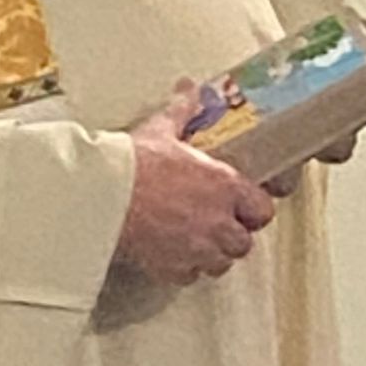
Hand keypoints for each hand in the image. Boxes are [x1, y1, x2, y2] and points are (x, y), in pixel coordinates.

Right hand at [116, 89, 274, 286]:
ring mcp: (199, 248)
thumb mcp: (161, 131)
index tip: (242, 207)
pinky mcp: (175, 268)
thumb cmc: (134, 164)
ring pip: (221, 264)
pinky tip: (170, 253)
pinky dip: (183, 268)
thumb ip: (182, 112)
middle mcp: (219, 221)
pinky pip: (190, 276)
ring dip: (211, 255)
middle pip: (244, 242)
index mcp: (224, 186)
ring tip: (193, 241)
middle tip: (213, 225)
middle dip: (231, 236)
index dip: (253, 211)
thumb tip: (189, 90)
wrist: (102, 197)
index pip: (263, 210)